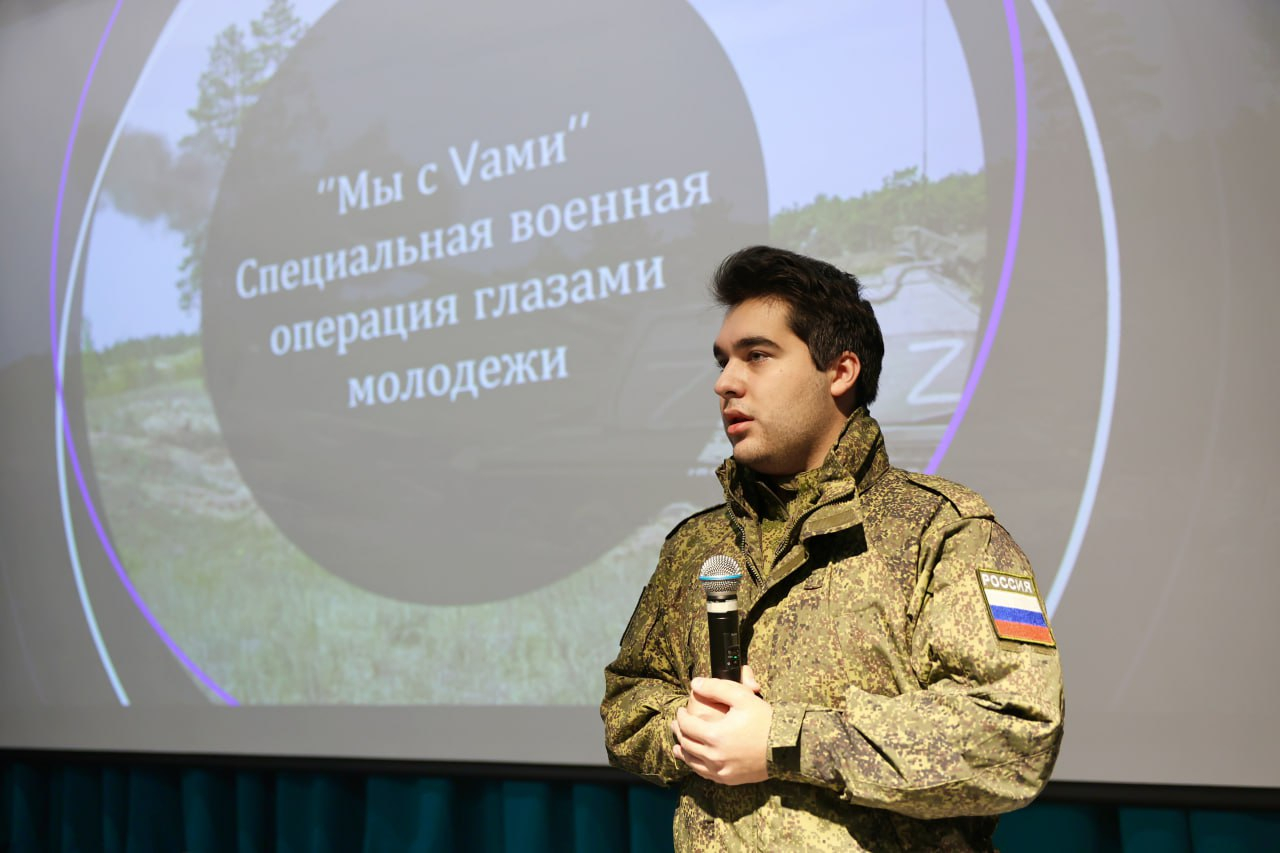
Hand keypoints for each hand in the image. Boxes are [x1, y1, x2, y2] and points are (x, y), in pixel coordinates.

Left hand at [671, 670, 770, 784]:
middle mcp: (714, 755)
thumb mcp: (742, 696)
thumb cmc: (765, 720)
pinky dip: (694, 765)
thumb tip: (694, 684)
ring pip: (692, 761)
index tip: (681, 710)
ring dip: (682, 750)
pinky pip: (704, 773)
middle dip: (679, 731)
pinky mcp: (728, 778)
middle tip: (676, 723)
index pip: (687, 725)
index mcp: (714, 734)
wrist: (786, 748)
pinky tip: (692, 760)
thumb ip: (716, 688)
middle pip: (687, 742)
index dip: (680, 716)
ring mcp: (721, 770)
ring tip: (677, 743)